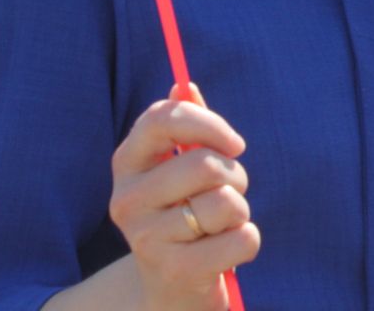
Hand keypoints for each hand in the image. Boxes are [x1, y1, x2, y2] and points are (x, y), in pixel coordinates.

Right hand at [108, 84, 259, 310]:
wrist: (171, 288)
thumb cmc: (185, 213)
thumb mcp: (181, 168)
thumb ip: (186, 126)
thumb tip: (183, 85)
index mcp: (127, 162)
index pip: (164, 119)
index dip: (209, 124)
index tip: (235, 145)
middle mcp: (126, 199)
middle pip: (206, 165)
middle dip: (235, 178)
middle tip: (228, 194)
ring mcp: (146, 238)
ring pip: (226, 202)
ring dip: (240, 211)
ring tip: (220, 225)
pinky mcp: (174, 271)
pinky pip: (242, 239)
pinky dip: (247, 241)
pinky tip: (224, 252)